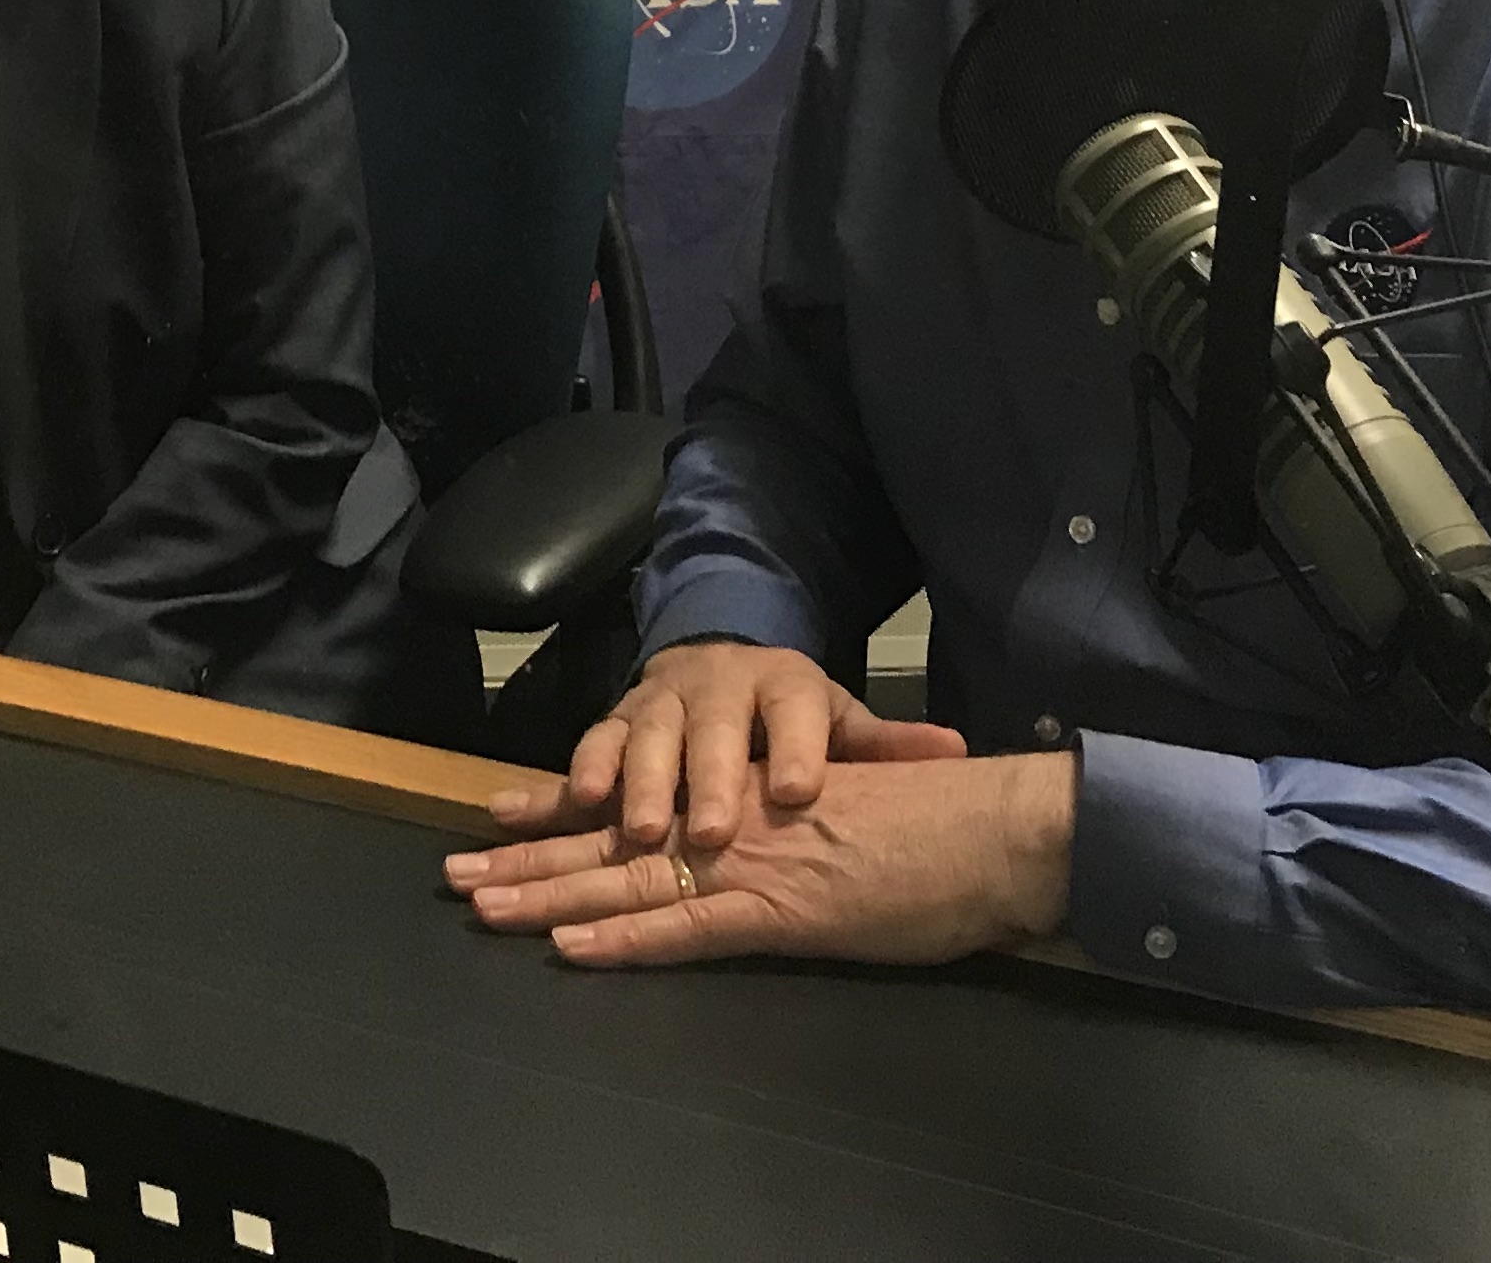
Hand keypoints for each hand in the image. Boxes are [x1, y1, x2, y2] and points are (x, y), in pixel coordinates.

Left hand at [445, 751, 1076, 968]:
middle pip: (614, 844)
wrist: (992, 827)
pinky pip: (688, 929)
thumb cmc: (937, 828)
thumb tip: (761, 842)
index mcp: (749, 795)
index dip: (565, 813)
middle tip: (454, 875)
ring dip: (549, 898)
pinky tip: (570, 949)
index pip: (639, 805)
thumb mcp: (852, 811)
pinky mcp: (781, 911)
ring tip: (480, 906)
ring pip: (630, 882)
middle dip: (529, 860)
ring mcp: (753, 864)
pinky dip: (626, 942)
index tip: (499, 817)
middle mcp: (734, 819)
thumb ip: (798, 825)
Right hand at [486, 639, 967, 856]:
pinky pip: (585, 754)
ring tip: (628, 829)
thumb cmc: (785, 713)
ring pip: (641, 742)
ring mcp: (656, 706)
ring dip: (629, 786)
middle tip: (712, 830)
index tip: (800, 790)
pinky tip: (536, 810)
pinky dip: (562, 784)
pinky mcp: (612, 726)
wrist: (719, 659)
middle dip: (706, 780)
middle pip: (710, 732)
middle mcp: (714, 690)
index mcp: (782, 686)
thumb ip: (885, 746)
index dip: (797, 748)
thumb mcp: (838, 722)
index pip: (796, 712)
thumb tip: (954, 750)